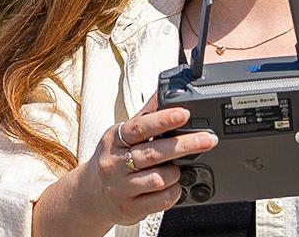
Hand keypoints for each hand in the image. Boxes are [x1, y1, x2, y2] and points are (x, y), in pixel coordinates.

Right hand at [35, 107, 215, 236]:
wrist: (90, 195)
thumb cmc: (112, 160)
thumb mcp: (121, 135)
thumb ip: (144, 115)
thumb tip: (162, 91)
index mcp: (114, 139)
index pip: (139, 127)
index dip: (163, 120)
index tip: (184, 113)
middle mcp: (115, 163)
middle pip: (153, 153)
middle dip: (184, 145)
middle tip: (207, 140)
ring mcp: (121, 187)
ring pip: (158, 179)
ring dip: (175, 173)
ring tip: (179, 169)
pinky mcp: (130, 208)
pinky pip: (160, 201)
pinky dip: (173, 192)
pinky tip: (174, 186)